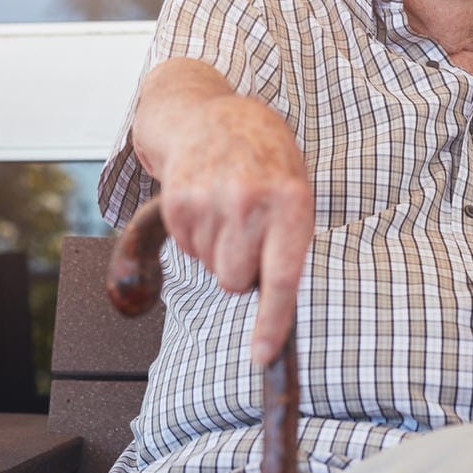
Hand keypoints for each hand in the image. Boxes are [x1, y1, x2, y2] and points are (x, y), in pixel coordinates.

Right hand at [153, 93, 313, 364]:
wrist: (209, 116)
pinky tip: (206, 204)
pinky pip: (187, 250)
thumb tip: (275, 304)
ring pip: (211, 269)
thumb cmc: (264, 162)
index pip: (282, 276)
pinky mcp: (177, 201)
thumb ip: (289, 242)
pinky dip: (197, 237)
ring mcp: (209, 200)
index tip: (262, 356)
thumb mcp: (295, 190)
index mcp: (291, 201)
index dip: (271, 322)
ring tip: (228, 209)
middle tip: (248, 233)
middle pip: (235, 282)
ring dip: (218, 251)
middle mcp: (250, 202)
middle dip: (240, 272)